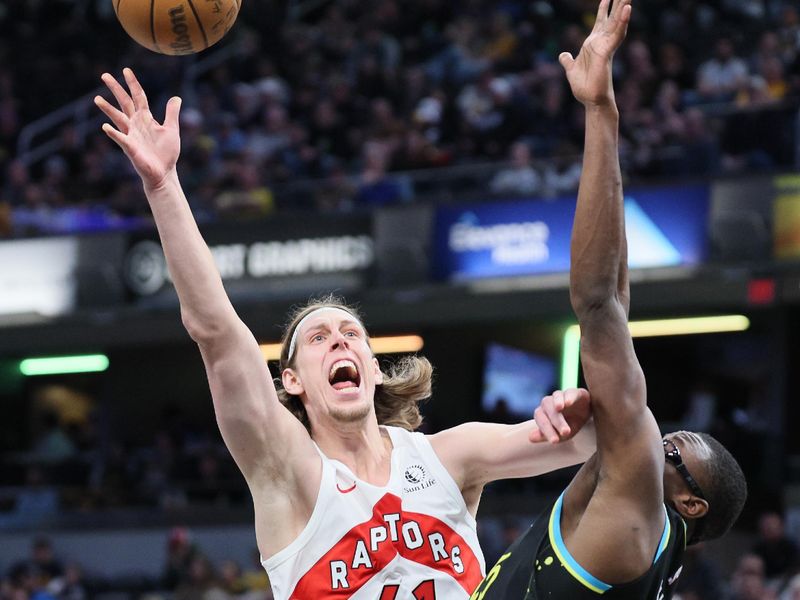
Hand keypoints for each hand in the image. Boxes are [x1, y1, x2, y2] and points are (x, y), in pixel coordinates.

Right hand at [95, 68, 181, 188]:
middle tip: (104, 75)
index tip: (126, 70)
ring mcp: (131, 135)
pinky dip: (113, 133)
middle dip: (115, 89)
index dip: (132, 84)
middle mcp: (135, 124)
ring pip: (117, 119)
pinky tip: (105, 127)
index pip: (138, 97)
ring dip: (108, 109)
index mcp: (145, 119)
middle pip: (124, 103)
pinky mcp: (130, 148)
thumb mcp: (172, 129)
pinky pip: (120, 138)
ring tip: (97, 99)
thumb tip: (176, 97)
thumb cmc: (166, 153)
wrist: (164, 172)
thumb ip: (171, 113)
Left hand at [530, 388, 591, 443]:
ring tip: (559, 408)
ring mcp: (561, 396)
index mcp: (543, 414)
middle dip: (556, 422)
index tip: (555, 441)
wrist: (586, 414)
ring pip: (556, 397)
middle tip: (565, 432)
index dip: (546, 431)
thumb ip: (546, 436)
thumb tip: (530, 437)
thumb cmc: (570, 424)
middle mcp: (549, 403)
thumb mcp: (561, 434)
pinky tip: (568, 402)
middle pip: (548, 410)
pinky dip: (568, 396)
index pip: (541, 421)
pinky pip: (570, 392)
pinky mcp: (574, 392)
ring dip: (557, 402)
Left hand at [559, 0, 631, 107]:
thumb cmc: (585, 87)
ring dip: (623, 7)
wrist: (591, 100)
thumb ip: (568, 61)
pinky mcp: (607, 52)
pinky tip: (627, 9)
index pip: (600, 23)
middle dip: (618, 4)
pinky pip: (616, 34)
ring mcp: (606, 46)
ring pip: (617, 22)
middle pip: (611, 18)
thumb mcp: (571, 70)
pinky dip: (622, 22)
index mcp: (593, 45)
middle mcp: (601, 43)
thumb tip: (563, 55)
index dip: (603, 10)